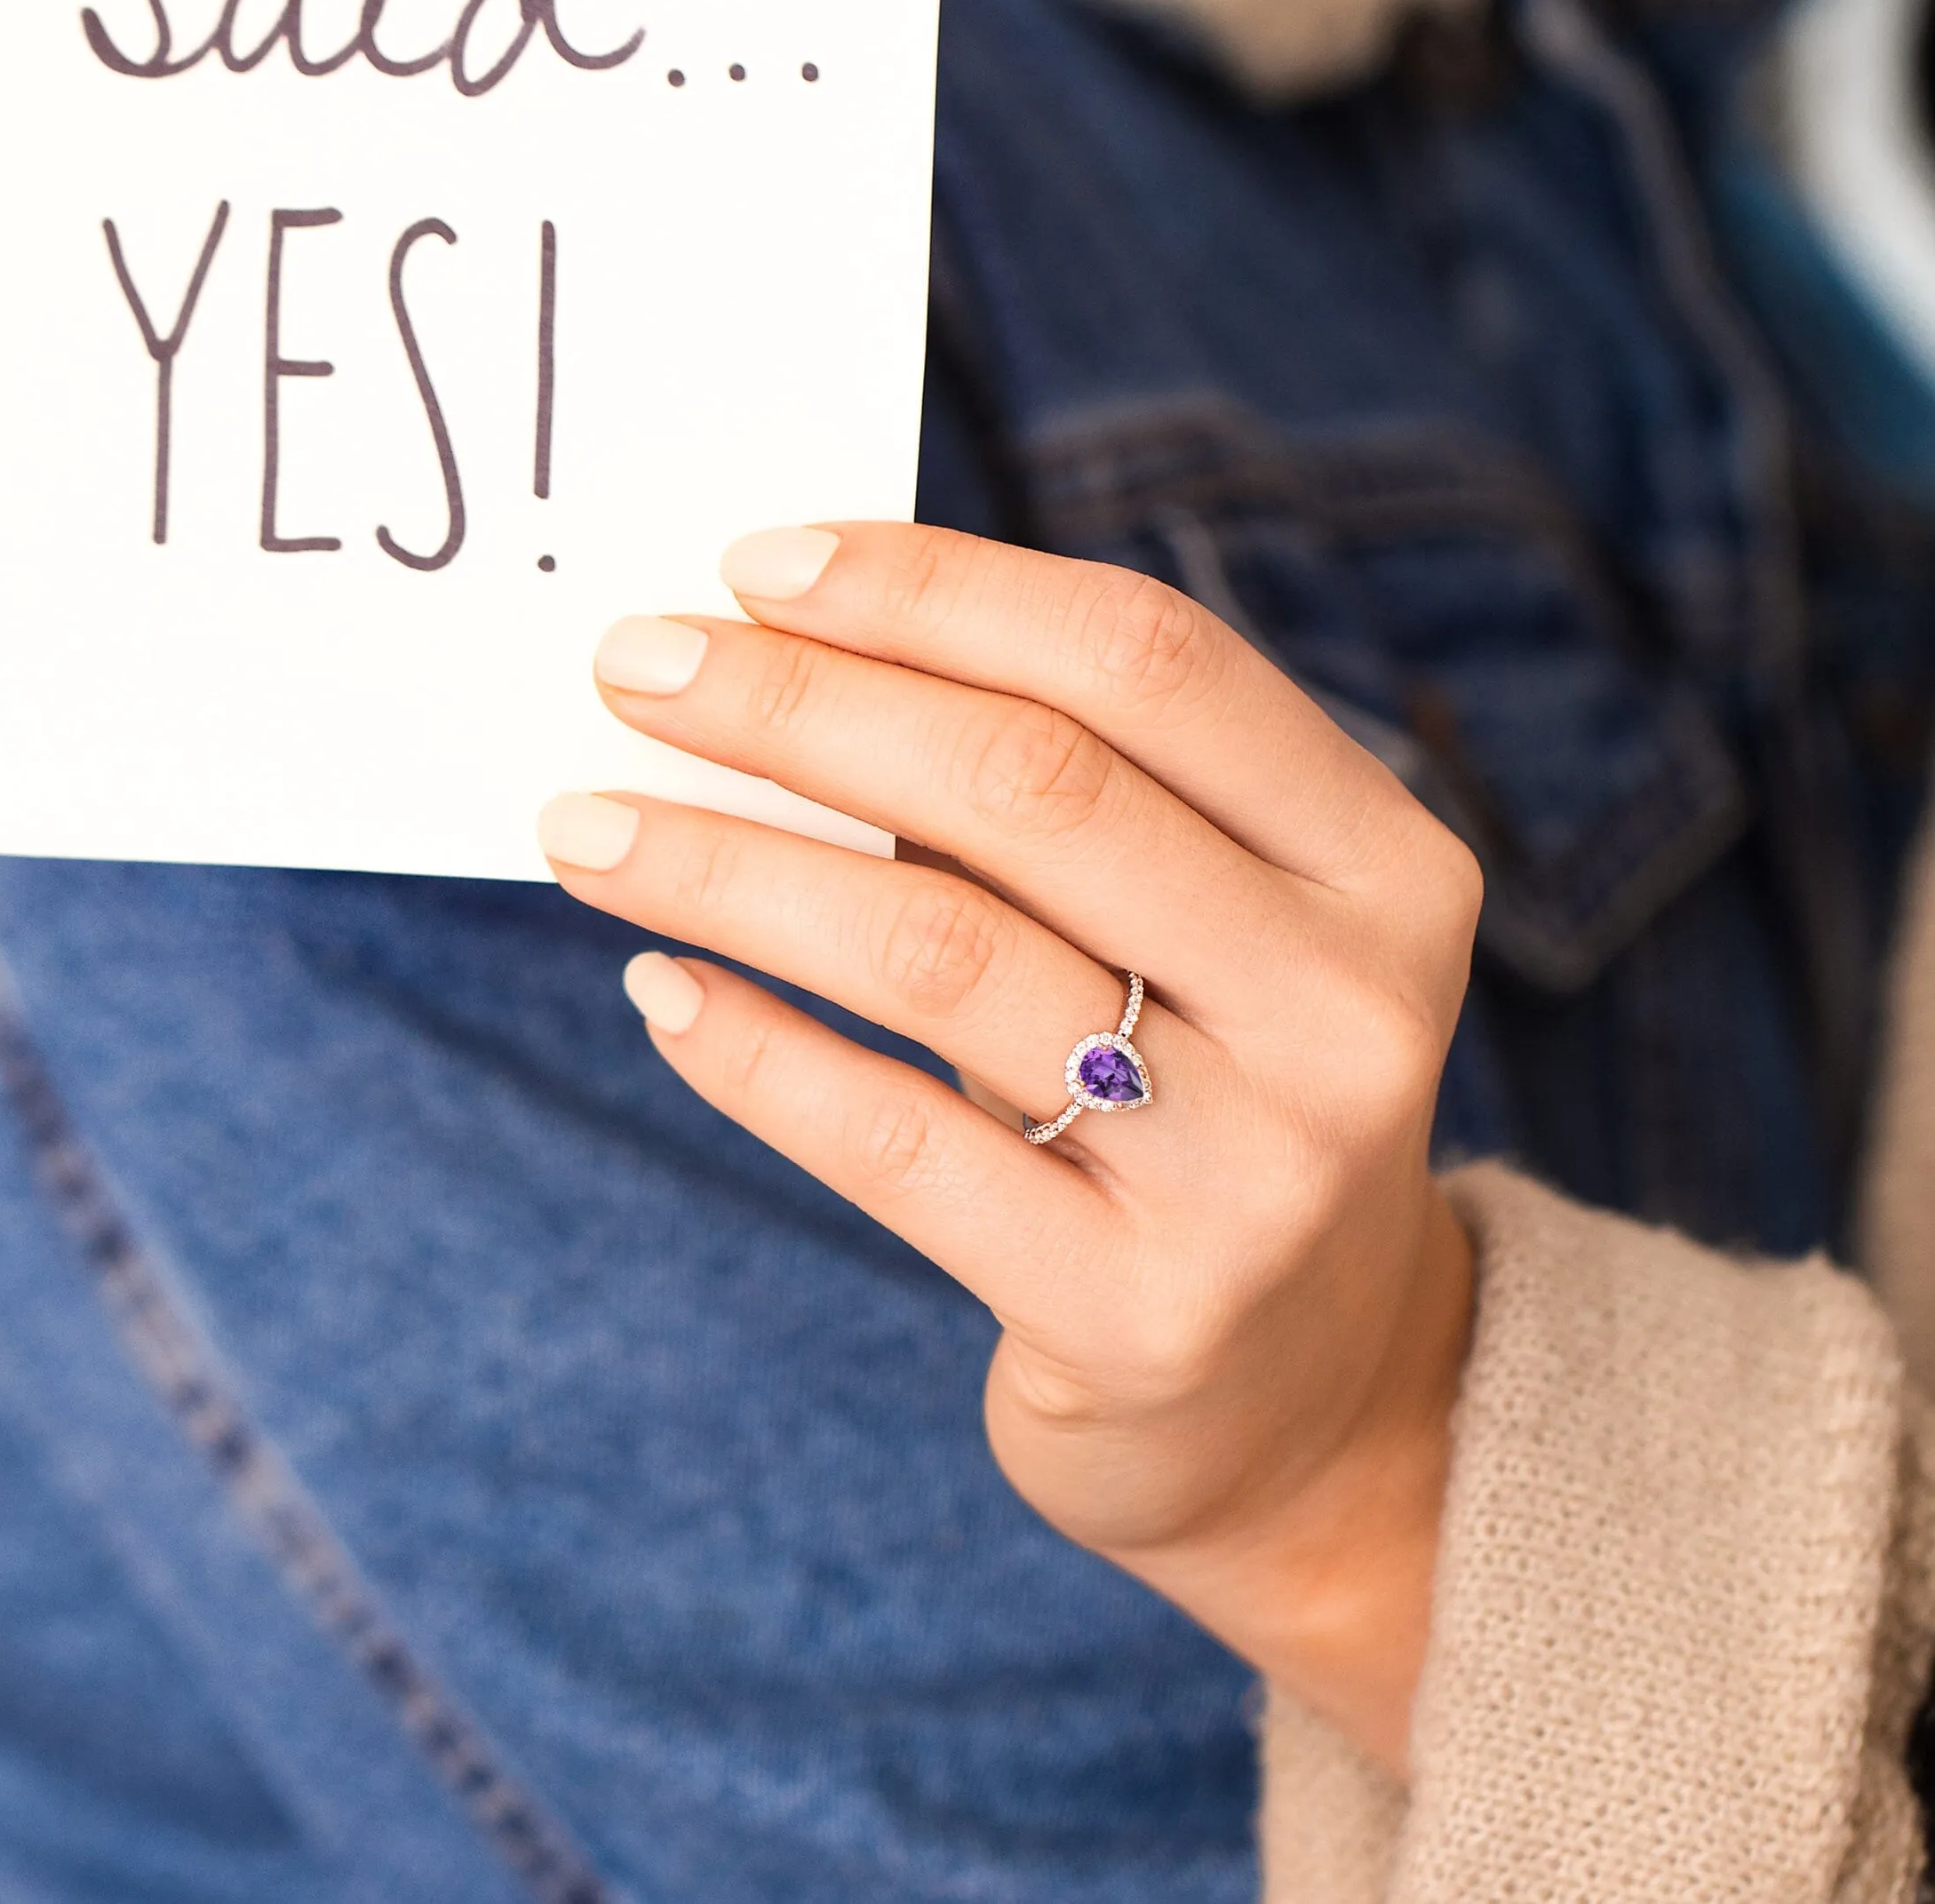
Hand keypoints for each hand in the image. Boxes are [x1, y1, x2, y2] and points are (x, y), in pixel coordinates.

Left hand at [537, 523, 1478, 1772]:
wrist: (1305, 1399)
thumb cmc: (1202, 1097)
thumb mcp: (1202, 932)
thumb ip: (1057, 806)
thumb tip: (780, 660)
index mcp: (1377, 863)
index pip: (1144, 661)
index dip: (938, 590)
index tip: (758, 562)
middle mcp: (1346, 1007)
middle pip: (1034, 789)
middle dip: (802, 704)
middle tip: (630, 665)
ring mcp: (1254, 1173)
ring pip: (941, 952)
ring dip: (730, 867)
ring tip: (585, 827)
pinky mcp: (1137, 1313)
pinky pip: (897, 1144)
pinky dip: (756, 1050)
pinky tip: (660, 990)